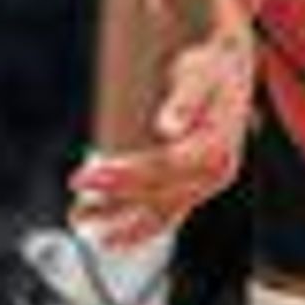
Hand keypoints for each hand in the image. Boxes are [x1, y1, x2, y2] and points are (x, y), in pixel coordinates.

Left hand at [67, 25, 257, 247]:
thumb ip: (186, 99)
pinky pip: (163, 215)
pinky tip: (106, 236)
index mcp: (218, 149)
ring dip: (120, 222)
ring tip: (77, 220)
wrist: (230, 72)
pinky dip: (135, 228)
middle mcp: (215, 175)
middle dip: (115, 197)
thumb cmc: (211, 69)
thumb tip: (169, 126)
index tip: (83, 177)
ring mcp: (204, 186)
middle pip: (160, 194)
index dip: (124, 176)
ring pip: (160, 214)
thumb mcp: (201, 73)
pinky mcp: (192, 188)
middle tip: (74, 192)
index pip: (165, 167)